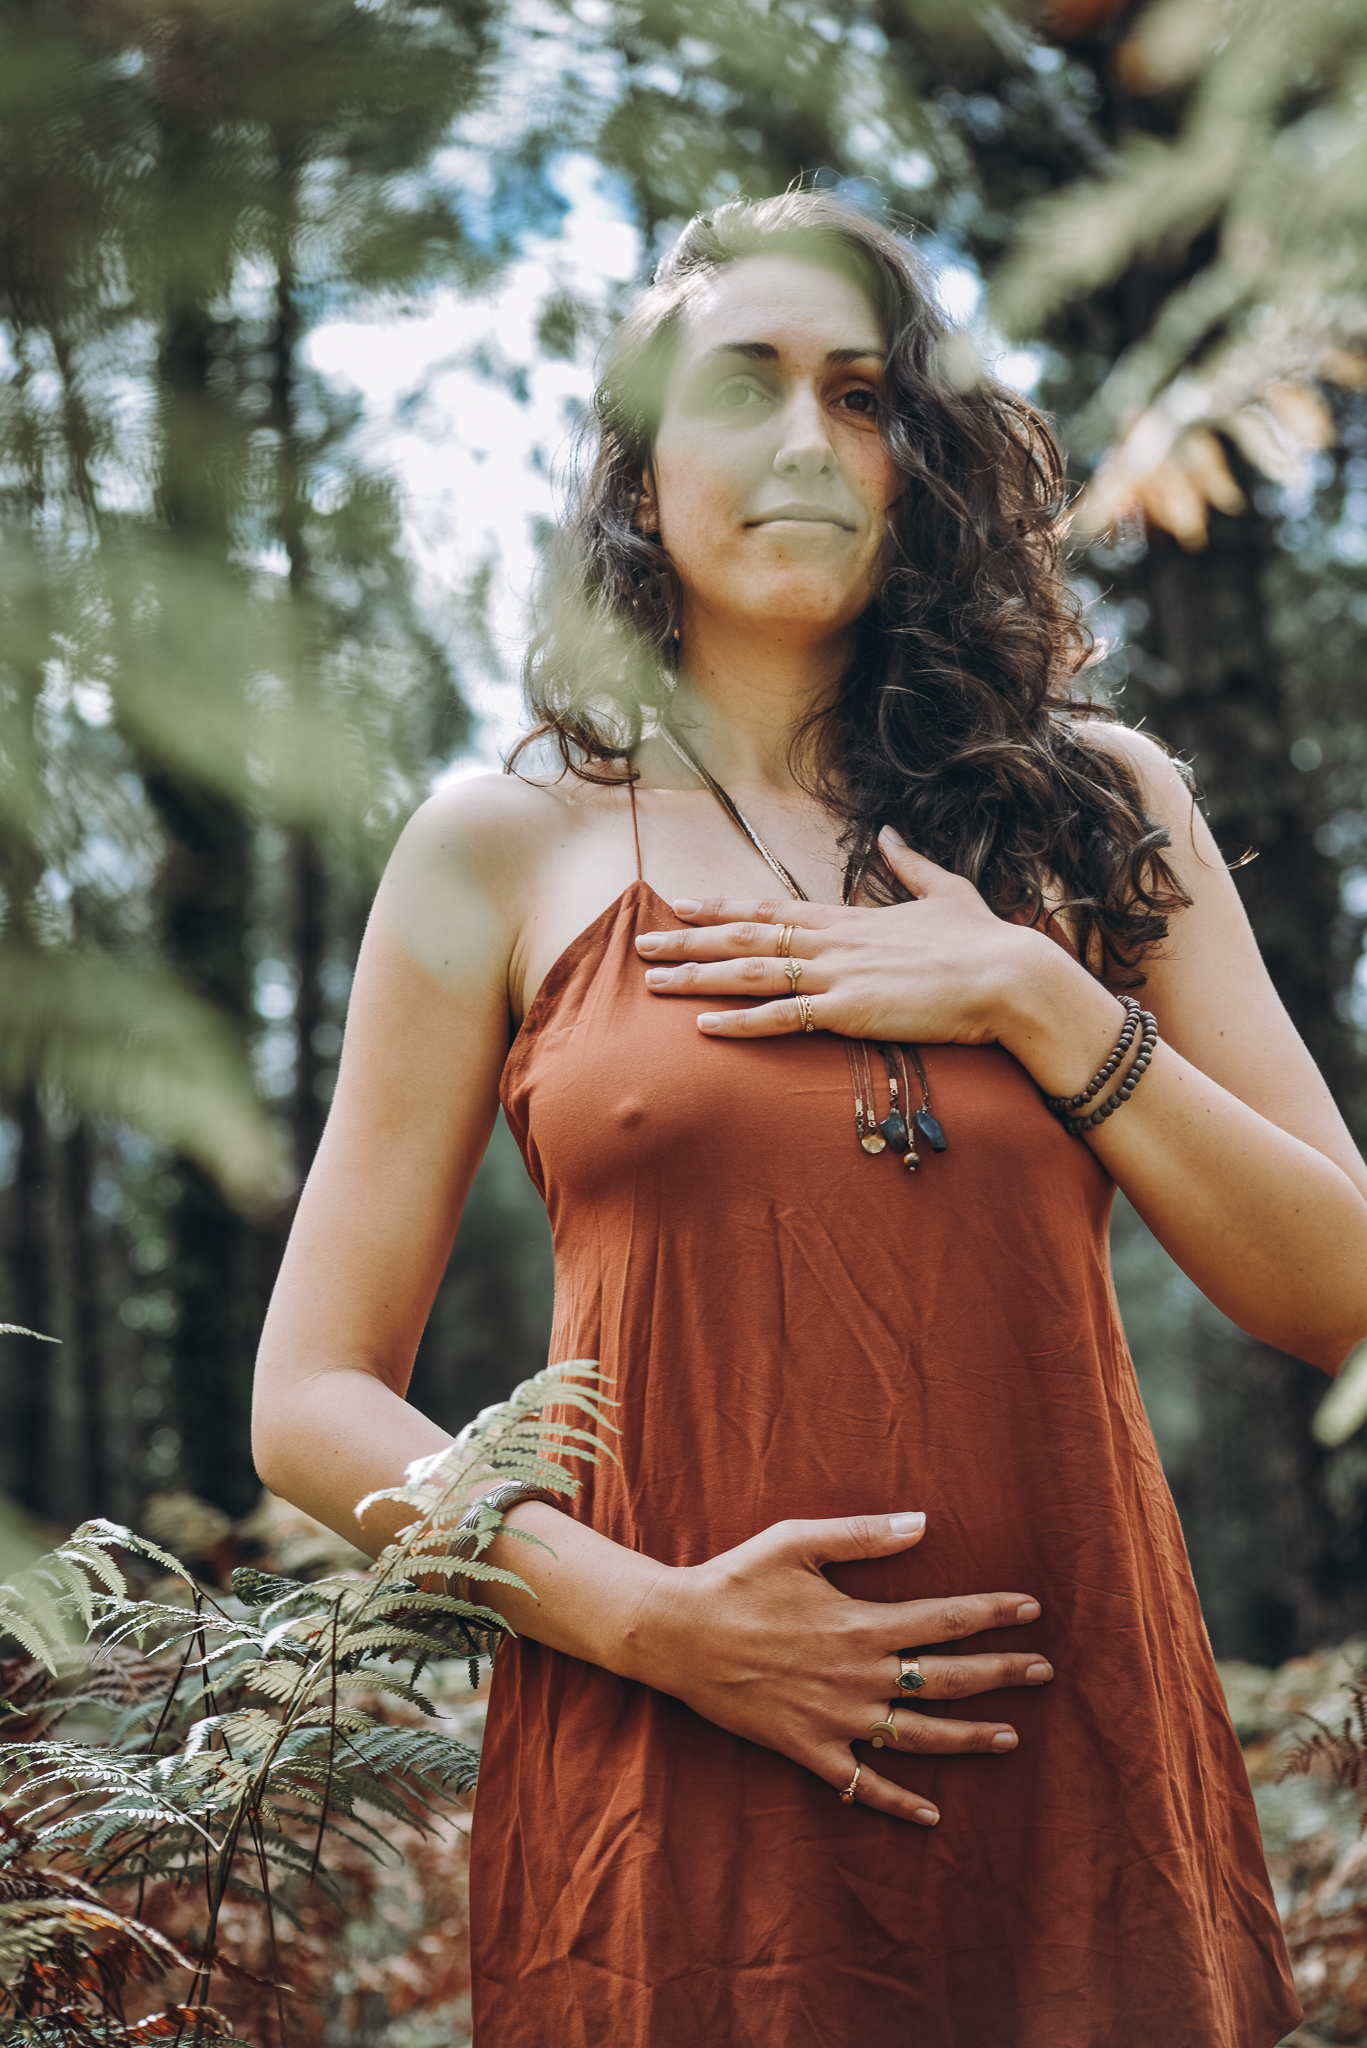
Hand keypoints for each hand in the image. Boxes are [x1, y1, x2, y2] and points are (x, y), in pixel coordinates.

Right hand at [620, 1511, 1051, 1825]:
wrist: (677, 1635)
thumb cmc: (735, 1579)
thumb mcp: (797, 1541)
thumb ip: (864, 1534)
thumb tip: (923, 1522)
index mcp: (862, 1623)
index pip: (946, 1619)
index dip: (993, 1614)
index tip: (1032, 1610)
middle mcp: (859, 1676)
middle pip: (948, 1680)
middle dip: (1002, 1674)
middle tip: (1044, 1672)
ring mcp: (837, 1719)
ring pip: (920, 1737)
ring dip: (970, 1737)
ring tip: (1011, 1736)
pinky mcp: (808, 1750)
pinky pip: (862, 1784)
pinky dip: (899, 1802)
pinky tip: (932, 1815)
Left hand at [635, 827, 1046, 1045]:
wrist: (1010, 975)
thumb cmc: (984, 940)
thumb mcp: (945, 891)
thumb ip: (910, 865)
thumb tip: (891, 833)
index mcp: (848, 919)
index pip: (770, 910)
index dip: (722, 909)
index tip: (683, 904)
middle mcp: (832, 942)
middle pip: (744, 938)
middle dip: (688, 941)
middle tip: (641, 943)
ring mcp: (838, 975)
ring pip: (750, 974)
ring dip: (698, 978)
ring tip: (652, 981)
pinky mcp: (850, 1010)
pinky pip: (783, 1017)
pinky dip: (740, 1023)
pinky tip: (704, 1027)